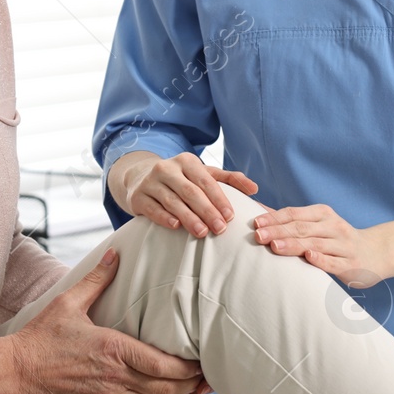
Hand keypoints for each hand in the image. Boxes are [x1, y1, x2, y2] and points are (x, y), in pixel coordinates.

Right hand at [0, 248, 207, 393]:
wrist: (18, 370)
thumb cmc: (42, 336)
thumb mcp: (69, 302)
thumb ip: (97, 279)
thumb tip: (114, 254)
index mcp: (112, 349)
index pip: (161, 366)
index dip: (187, 368)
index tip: (200, 361)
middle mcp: (114, 377)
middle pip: (165, 390)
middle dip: (191, 387)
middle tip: (207, 377)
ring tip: (195, 391)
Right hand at [110, 150, 258, 237]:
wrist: (140, 177)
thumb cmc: (180, 179)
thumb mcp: (203, 174)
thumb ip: (229, 180)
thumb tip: (255, 189)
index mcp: (187, 161)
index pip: (206, 181)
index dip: (219, 199)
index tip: (231, 216)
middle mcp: (167, 168)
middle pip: (190, 192)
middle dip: (207, 211)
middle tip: (221, 229)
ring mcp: (150, 182)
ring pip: (172, 201)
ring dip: (189, 218)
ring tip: (202, 232)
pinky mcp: (137, 197)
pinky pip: (152, 208)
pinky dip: (164, 217)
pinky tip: (176, 226)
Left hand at [250, 203, 390, 287]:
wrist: (376, 252)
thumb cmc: (337, 238)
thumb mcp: (318, 224)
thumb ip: (291, 219)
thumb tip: (258, 210)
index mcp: (323, 214)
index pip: (294, 214)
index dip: (275, 218)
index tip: (255, 223)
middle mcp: (333, 227)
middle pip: (302, 228)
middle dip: (278, 231)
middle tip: (258, 235)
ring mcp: (343, 246)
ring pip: (316, 244)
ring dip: (294, 244)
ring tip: (275, 246)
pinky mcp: (351, 265)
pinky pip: (334, 262)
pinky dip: (321, 259)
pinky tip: (309, 257)